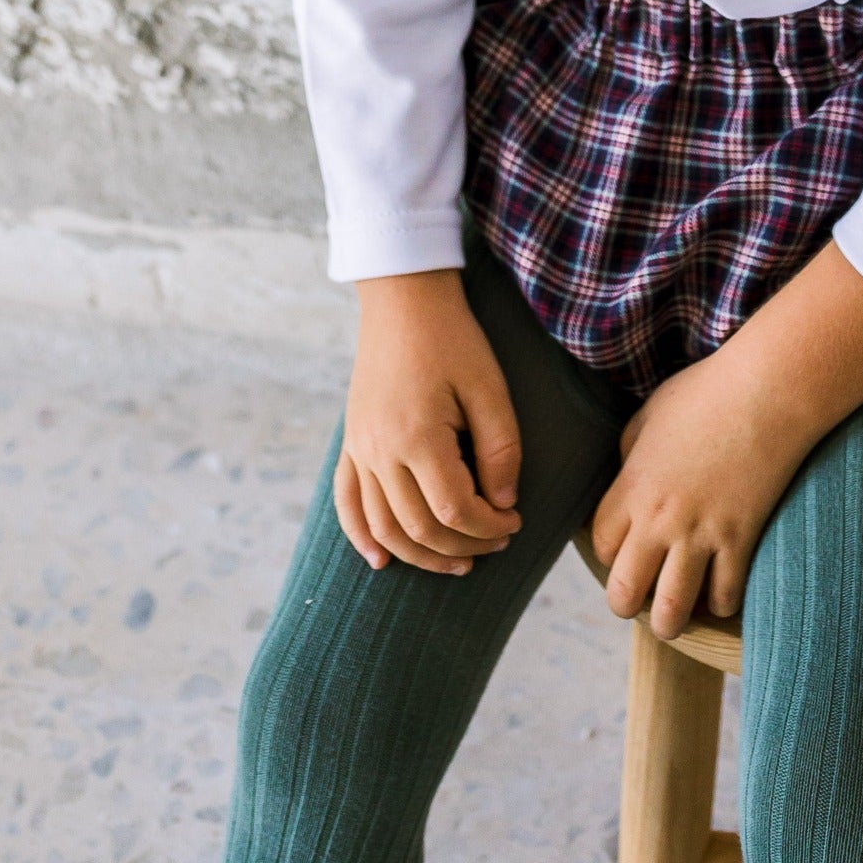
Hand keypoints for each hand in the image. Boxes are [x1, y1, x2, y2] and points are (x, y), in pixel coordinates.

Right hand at [335, 268, 522, 575]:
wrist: (403, 300)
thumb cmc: (452, 339)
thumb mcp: (489, 387)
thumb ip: (500, 449)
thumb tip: (503, 504)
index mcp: (416, 437)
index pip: (453, 511)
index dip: (488, 527)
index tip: (515, 522)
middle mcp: (379, 451)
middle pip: (418, 527)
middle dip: (462, 545)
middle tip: (497, 543)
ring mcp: (358, 449)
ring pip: (383, 526)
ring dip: (419, 555)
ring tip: (458, 562)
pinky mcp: (350, 443)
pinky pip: (347, 502)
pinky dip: (361, 536)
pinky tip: (380, 561)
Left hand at [590, 240, 862, 639]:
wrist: (766, 390)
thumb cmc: (706, 392)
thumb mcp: (651, 413)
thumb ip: (632, 450)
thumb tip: (628, 475)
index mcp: (633, 486)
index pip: (601, 545)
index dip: (610, 554)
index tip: (625, 551)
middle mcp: (660, 518)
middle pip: (623, 591)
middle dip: (626, 603)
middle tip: (641, 597)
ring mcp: (701, 533)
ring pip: (670, 610)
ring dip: (668, 622)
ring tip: (674, 618)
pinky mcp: (741, 540)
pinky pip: (724, 597)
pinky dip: (721, 604)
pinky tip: (721, 592)